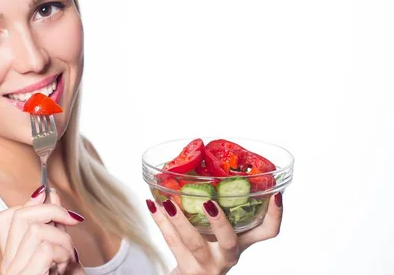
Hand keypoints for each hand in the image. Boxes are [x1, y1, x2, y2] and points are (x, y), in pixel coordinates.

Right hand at [0, 186, 85, 274]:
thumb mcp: (59, 255)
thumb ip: (53, 226)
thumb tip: (50, 193)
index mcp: (11, 257)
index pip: (8, 217)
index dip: (34, 203)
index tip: (56, 204)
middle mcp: (6, 264)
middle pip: (21, 216)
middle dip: (53, 213)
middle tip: (73, 225)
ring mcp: (13, 272)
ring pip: (36, 230)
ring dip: (62, 240)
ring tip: (67, 259)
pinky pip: (45, 249)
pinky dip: (62, 255)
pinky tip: (64, 268)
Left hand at [146, 192, 282, 274]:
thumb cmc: (208, 246)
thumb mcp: (220, 231)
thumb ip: (221, 206)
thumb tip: (206, 162)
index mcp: (241, 242)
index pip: (268, 232)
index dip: (275, 215)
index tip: (276, 194)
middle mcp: (228, 255)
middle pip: (229, 241)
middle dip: (219, 222)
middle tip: (208, 202)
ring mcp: (207, 264)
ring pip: (193, 242)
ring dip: (179, 220)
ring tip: (167, 201)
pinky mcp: (187, 269)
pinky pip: (171, 242)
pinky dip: (160, 221)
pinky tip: (152, 204)